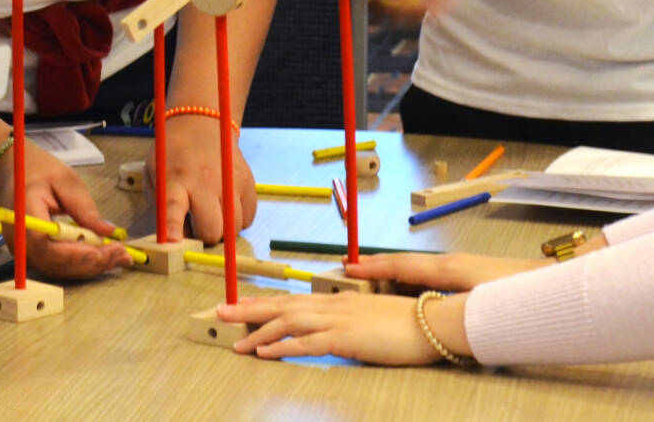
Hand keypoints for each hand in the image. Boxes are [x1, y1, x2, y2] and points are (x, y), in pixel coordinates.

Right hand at [0, 139, 130, 280]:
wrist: (11, 171)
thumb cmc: (37, 170)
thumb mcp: (64, 180)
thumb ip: (83, 207)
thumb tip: (107, 231)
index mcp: (23, 215)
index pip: (44, 244)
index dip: (72, 253)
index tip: (99, 251)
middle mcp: (19, 240)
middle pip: (55, 262)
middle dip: (90, 262)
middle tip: (121, 253)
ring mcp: (24, 251)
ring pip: (58, 268)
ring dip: (90, 266)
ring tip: (120, 257)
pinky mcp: (33, 254)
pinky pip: (58, 264)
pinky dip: (82, 263)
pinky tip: (104, 257)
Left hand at [150, 115, 256, 242]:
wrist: (201, 124)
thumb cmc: (173, 155)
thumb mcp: (155, 175)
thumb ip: (162, 208)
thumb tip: (176, 240)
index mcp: (175, 179)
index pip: (173, 207)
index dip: (173, 226)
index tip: (173, 240)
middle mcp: (204, 181)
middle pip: (212, 229)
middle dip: (203, 236)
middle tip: (196, 223)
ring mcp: (229, 181)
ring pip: (233, 228)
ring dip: (222, 228)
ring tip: (211, 211)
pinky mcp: (247, 182)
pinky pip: (248, 219)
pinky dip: (237, 220)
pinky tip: (225, 205)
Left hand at [223, 292, 450, 364]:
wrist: (432, 322)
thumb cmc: (407, 322)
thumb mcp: (372, 316)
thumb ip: (350, 319)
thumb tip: (336, 327)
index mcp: (338, 300)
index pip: (293, 299)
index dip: (266, 301)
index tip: (243, 303)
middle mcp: (332, 305)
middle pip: (282, 304)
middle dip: (249, 310)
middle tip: (221, 310)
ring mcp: (337, 320)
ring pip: (287, 322)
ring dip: (258, 332)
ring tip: (235, 341)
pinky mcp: (345, 339)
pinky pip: (306, 343)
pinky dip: (282, 347)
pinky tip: (264, 353)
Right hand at [345, 251, 549, 290]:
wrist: (550, 280)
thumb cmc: (517, 293)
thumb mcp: (479, 303)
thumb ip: (449, 309)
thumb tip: (422, 314)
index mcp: (448, 268)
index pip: (402, 265)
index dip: (374, 268)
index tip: (351, 267)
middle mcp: (449, 262)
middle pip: (404, 261)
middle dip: (377, 264)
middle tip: (352, 266)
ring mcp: (459, 264)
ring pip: (416, 265)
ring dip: (393, 268)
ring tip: (373, 273)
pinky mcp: (469, 270)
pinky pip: (429, 269)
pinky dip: (411, 274)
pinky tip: (411, 284)